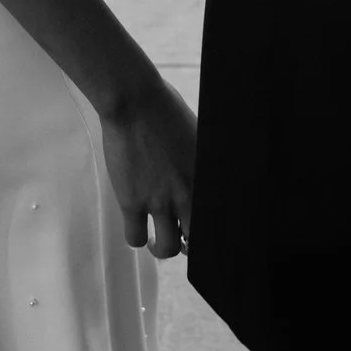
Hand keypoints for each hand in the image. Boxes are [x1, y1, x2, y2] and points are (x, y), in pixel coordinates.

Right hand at [100, 74, 196, 259]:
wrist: (135, 101)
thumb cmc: (166, 108)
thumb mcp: (197, 136)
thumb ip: (201, 163)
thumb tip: (205, 175)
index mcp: (205, 180)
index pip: (218, 222)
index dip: (211, 234)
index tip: (203, 232)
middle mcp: (187, 196)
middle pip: (196, 242)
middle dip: (189, 246)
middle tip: (182, 240)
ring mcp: (159, 202)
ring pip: (166, 249)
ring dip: (161, 248)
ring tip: (156, 240)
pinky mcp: (132, 202)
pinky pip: (135, 238)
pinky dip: (137, 237)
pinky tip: (137, 228)